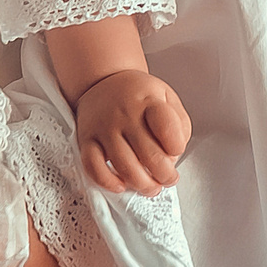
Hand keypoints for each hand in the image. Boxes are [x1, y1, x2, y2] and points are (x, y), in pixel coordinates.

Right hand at [74, 69, 189, 196]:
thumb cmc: (138, 95)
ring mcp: (104, 127)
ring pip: (124, 166)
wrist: (103, 80)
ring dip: (142, 184)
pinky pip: (93, 167)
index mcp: (149, 101)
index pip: (166, 127)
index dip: (176, 146)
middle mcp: (125, 114)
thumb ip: (179, 123)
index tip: (177, 151)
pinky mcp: (86, 140)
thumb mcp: (167, 96)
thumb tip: (174, 155)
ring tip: (152, 187)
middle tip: (168, 179)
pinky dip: (107, 182)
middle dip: (164, 175)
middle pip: (149, 154)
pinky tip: (121, 186)